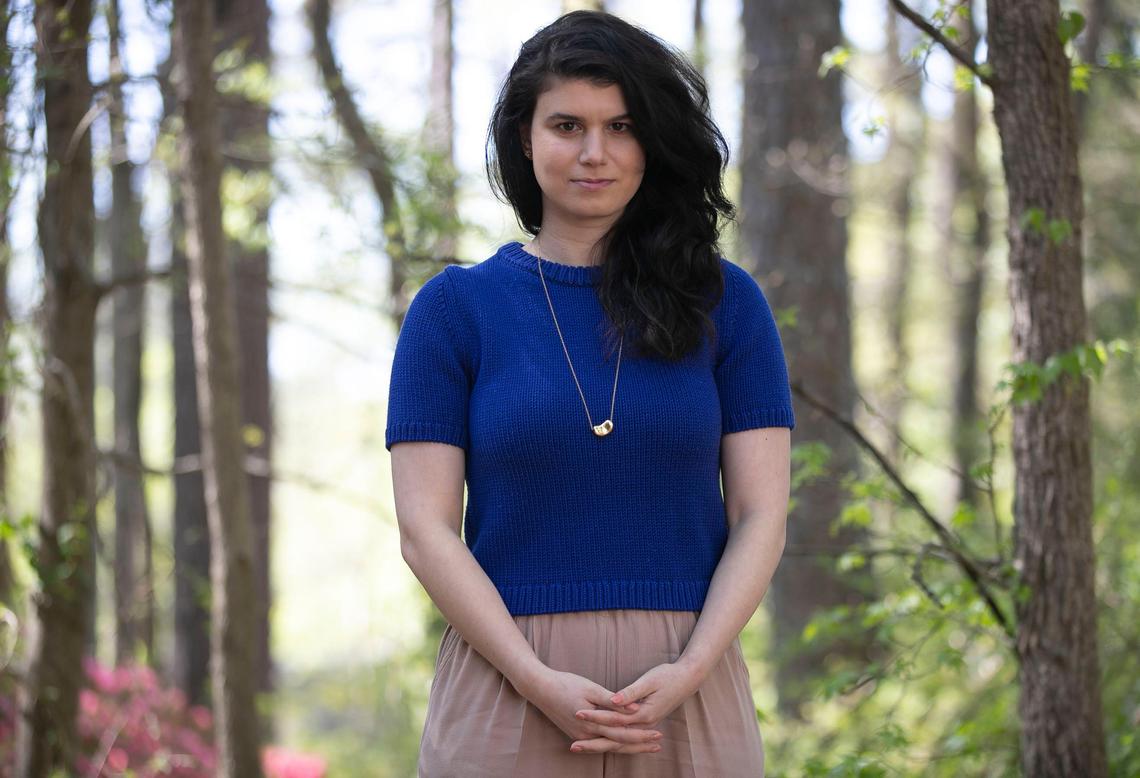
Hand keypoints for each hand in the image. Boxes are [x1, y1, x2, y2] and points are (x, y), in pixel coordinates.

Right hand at [524, 666, 664, 753]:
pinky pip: (599, 743)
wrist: (540, 688)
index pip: (623, 734)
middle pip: (619, 743)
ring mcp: (581, 736)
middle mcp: (587, 735)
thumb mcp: (591, 689)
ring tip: (645, 746)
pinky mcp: (576, 733)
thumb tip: (635, 710)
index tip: (658, 734)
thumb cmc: (566, 684)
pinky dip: (613, 743)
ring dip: (628, 746)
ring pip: (609, 745)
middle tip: (657, 743)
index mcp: (593, 724)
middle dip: (639, 744)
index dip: (642, 735)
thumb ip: (613, 702)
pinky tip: (621, 743)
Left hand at [568, 661, 701, 753]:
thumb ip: (631, 692)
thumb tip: (613, 700)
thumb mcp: (649, 680)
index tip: (577, 714)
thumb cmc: (668, 676)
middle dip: (594, 742)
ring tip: (582, 747)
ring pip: (620, 740)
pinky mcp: (646, 720)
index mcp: (643, 714)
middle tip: (573, 746)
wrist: (689, 679)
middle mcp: (644, 724)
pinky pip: (626, 736)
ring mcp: (646, 724)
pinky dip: (613, 740)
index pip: (614, 720)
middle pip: (615, 738)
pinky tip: (602, 741)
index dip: (595, 717)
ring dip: (601, 744)